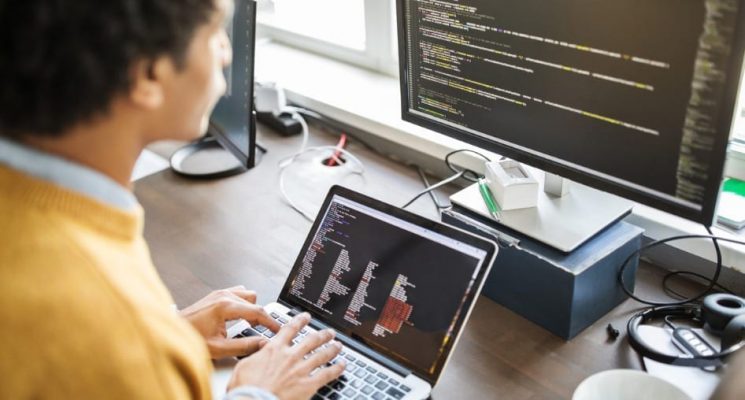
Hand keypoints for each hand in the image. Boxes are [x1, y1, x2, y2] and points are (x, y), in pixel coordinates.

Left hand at [179, 286, 280, 358]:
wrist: (172, 332)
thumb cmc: (190, 338)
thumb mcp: (219, 348)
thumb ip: (243, 346)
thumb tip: (261, 344)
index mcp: (225, 306)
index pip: (257, 311)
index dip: (271, 322)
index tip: (278, 329)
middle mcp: (224, 296)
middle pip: (254, 301)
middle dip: (260, 317)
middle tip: (261, 331)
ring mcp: (219, 293)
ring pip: (248, 294)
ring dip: (251, 307)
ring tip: (249, 323)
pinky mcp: (216, 294)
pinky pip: (238, 292)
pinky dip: (242, 303)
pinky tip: (238, 315)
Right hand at [227, 313, 345, 399]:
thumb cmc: (246, 388)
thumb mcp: (244, 366)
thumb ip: (256, 354)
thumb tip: (262, 346)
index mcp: (275, 349)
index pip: (290, 329)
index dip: (300, 321)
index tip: (306, 317)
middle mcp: (291, 356)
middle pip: (311, 340)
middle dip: (322, 335)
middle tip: (329, 332)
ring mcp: (301, 369)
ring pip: (322, 355)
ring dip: (332, 348)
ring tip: (338, 345)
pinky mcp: (308, 384)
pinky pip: (327, 374)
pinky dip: (336, 369)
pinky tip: (342, 366)